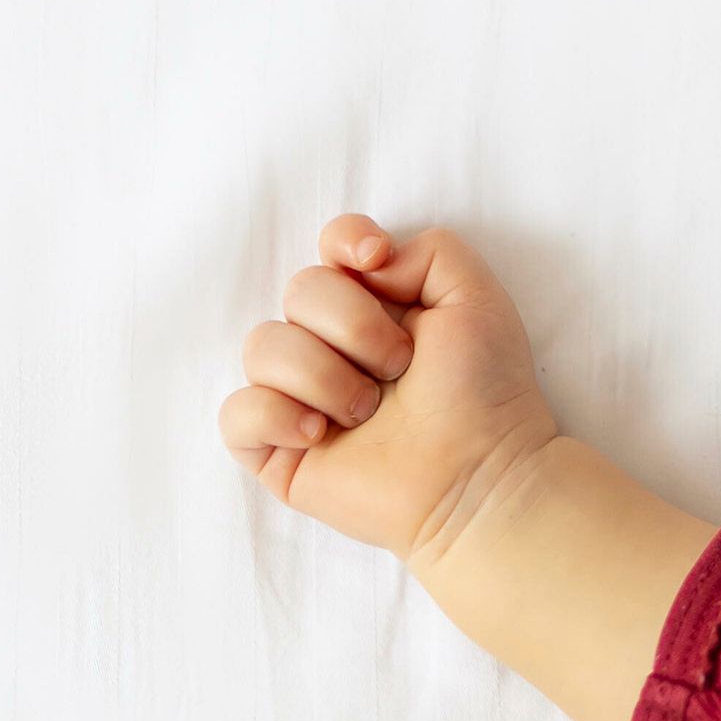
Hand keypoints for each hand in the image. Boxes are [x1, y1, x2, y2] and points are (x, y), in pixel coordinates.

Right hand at [220, 215, 562, 572]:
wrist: (478, 477)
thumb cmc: (484, 391)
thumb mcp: (476, 297)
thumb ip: (429, 249)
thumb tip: (364, 262)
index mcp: (376, 305)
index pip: (330, 246)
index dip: (343, 242)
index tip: (376, 260)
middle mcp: (331, 344)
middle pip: (298, 290)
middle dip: (354, 326)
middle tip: (399, 370)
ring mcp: (299, 396)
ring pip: (262, 347)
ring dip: (325, 377)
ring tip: (368, 414)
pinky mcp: (277, 449)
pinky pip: (236, 412)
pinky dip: (276, 416)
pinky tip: (320, 436)